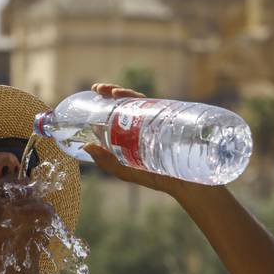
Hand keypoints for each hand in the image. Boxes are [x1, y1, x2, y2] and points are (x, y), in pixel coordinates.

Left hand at [83, 83, 196, 197]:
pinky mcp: (174, 122)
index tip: (96, 91)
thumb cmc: (159, 178)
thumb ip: (107, 161)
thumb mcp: (126, 171)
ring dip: (127, 93)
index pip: (120, 108)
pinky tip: (137, 100)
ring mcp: (161, 120)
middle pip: (130, 100)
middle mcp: (148, 121)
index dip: (108, 97)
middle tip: (99, 89)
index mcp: (136, 130)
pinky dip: (148, 101)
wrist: (188, 184)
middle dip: (114, 91)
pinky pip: (161, 107)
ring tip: (113, 93)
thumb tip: (85, 146)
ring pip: (143, 100)